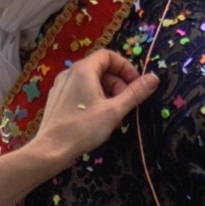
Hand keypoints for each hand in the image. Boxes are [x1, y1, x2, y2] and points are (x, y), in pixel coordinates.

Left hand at [32, 51, 157, 170]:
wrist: (51, 149)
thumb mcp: (114, 111)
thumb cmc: (83, 128)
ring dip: (108, 95)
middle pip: (101, 69)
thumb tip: (153, 78)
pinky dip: (95, 101)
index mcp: (83, 70)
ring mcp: (61, 86)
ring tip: (115, 117)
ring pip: (91, 82)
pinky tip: (100, 121)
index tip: (135, 84)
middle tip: (126, 104)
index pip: (108, 56)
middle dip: (118, 84)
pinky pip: (80, 92)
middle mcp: (69, 73)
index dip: (125, 67)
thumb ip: (135, 93)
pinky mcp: (57, 100)